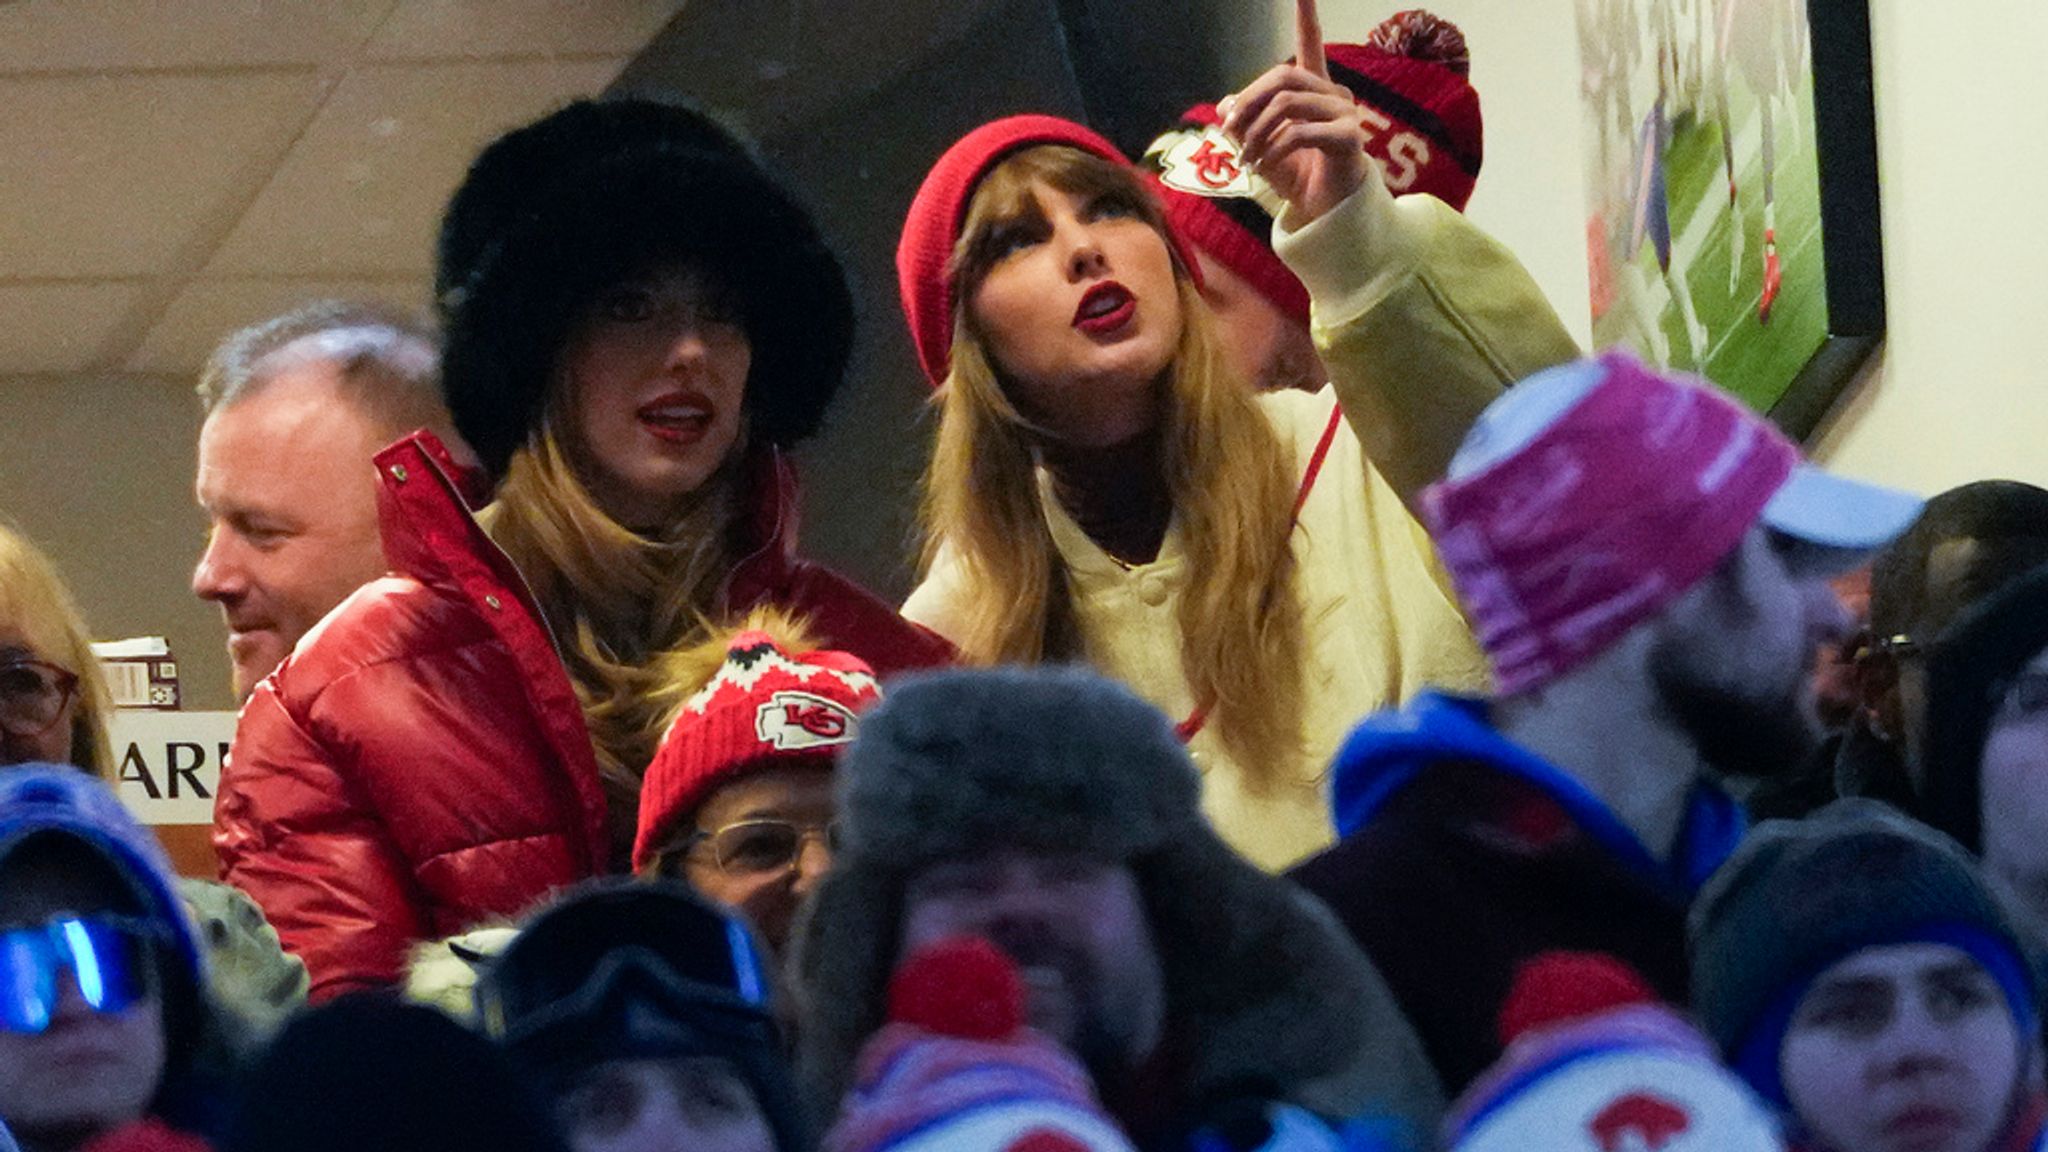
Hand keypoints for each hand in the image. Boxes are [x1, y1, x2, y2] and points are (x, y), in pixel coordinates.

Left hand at [1218, 0, 1369, 227]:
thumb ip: (1244, 124)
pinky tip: (1263, 166)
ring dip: (1256, 131)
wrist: (1326, 212)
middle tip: (1228, 129)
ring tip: (1245, 158)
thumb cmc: (1298, 177)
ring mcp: (1345, 114)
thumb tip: (1225, 105)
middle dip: (1248, 99)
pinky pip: (1299, 131)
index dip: (1307, 16)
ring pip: (1288, 102)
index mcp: (1314, 91)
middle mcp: (1333, 95)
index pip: (1309, 46)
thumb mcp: (1260, 148)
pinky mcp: (1349, 137)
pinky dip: (1272, 149)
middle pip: (1284, 75)